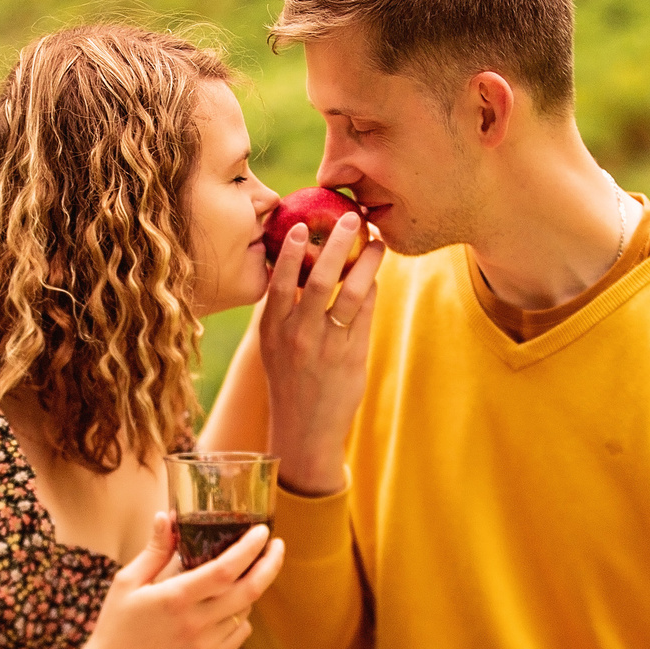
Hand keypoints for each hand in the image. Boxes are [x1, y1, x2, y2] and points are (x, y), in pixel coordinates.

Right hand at [79, 513, 285, 648]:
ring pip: (246, 610)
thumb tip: (167, 517)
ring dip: (252, 587)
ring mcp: (205, 644)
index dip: (249, 548)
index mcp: (175, 598)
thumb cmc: (116, 626)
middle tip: (276, 545)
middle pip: (249, 590)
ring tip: (246, 571)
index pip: (225, 569)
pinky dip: (243, 614)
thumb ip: (153, 550)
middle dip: (269, 563)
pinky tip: (232, 604)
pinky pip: (240, 633)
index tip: (262, 531)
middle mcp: (195, 623)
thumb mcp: (127, 582)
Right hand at [256, 211, 385, 495]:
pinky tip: (375, 276)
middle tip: (352, 218)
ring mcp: (327, 346)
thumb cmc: (289, 380)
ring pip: (351, 293)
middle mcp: (299, 335)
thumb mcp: (272, 346)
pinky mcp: (352, 357)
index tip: (301, 224)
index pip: (281, 282)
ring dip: (367, 262)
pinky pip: (366, 314)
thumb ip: (280, 310)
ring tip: (377, 242)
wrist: (304, 429)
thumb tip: (291, 266)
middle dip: (337, 243)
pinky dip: (371, 289)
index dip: (292, 251)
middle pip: (319, 279)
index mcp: (273, 329)